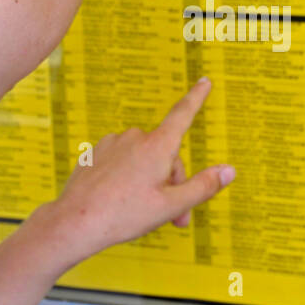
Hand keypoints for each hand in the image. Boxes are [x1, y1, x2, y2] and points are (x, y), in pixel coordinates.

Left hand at [50, 78, 235, 264]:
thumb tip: (229, 170)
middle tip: (173, 218)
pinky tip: (120, 200)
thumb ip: (203, 186)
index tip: (204, 82)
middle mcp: (135, 138)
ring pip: (144, 160)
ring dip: (150, 181)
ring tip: (142, 211)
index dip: (197, 98)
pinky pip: (122, 162)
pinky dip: (127, 178)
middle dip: (173, 183)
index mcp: (157, 146)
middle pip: (166, 155)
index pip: (183, 114)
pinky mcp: (95, 154)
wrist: (75, 222)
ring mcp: (112, 144)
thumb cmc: (123, 215)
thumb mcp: (171, 206)